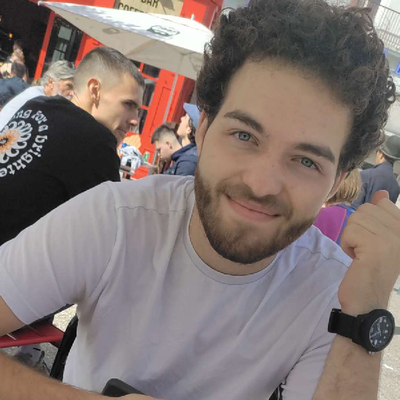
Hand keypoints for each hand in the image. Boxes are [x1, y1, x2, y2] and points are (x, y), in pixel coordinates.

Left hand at [338, 190, 399, 314]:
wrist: (368, 300)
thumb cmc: (371, 269)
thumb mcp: (379, 239)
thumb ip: (382, 215)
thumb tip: (381, 193)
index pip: (382, 203)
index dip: (369, 220)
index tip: (373, 240)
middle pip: (366, 209)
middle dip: (358, 228)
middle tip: (365, 249)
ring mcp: (392, 239)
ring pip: (356, 219)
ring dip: (351, 237)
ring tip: (362, 254)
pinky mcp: (376, 247)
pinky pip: (350, 231)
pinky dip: (347, 244)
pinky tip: (357, 259)